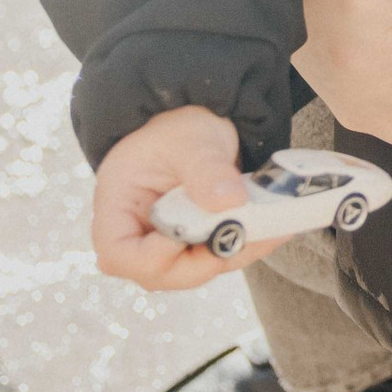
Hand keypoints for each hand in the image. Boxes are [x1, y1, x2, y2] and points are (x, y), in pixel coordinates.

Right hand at [92, 106, 281, 289]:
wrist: (193, 119)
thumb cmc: (176, 126)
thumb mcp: (189, 139)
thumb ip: (206, 168)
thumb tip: (231, 201)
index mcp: (116, 210)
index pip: (119, 255)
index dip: (152, 257)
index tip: (192, 232)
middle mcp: (136, 236)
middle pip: (160, 272)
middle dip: (205, 261)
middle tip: (251, 236)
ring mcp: (165, 244)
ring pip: (194, 269)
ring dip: (234, 254)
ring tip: (275, 230)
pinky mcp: (194, 242)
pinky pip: (215, 254)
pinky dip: (244, 244)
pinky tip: (275, 228)